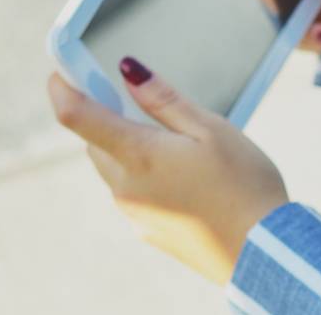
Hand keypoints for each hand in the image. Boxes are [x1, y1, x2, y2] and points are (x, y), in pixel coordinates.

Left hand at [46, 59, 287, 283]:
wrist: (261, 249)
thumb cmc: (243, 182)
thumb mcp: (212, 129)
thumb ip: (165, 101)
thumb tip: (128, 71)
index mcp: (138, 154)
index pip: (78, 117)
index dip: (62, 89)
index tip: (60, 72)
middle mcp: (125, 186)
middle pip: (97, 144)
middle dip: (107, 120)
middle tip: (134, 100)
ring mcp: (134, 212)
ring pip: (115, 169)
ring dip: (129, 149)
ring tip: (180, 144)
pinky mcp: (147, 230)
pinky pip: (134, 194)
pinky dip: (147, 176)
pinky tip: (188, 178)